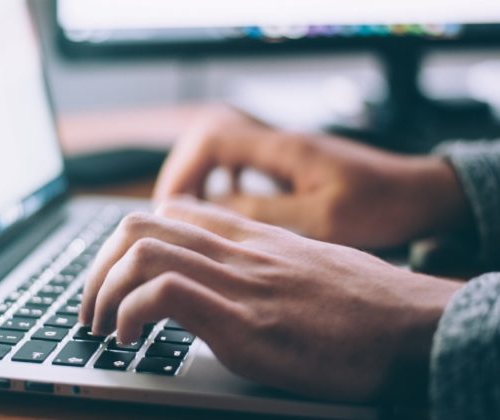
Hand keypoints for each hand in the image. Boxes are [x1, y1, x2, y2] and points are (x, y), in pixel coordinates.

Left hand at [80, 199, 460, 400]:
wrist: (410, 325)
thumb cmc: (362, 303)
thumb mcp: (304, 265)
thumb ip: (260, 263)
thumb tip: (229, 279)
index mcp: (248, 238)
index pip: (169, 212)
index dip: (126, 241)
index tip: (115, 275)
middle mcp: (236, 251)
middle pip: (139, 225)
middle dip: (98, 266)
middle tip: (91, 306)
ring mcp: (237, 282)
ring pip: (141, 251)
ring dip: (102, 290)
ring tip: (101, 326)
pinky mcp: (243, 322)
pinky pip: (164, 294)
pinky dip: (130, 313)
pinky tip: (130, 340)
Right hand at [153, 106, 469, 248]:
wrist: (419, 194)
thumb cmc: (380, 205)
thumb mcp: (322, 219)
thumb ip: (264, 213)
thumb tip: (211, 211)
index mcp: (283, 149)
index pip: (212, 139)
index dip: (183, 170)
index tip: (171, 207)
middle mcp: (279, 142)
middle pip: (209, 139)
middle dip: (184, 173)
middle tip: (172, 213)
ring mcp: (284, 152)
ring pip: (223, 151)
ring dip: (201, 178)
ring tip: (189, 214)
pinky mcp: (290, 165)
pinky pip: (242, 164)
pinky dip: (223, 183)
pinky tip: (224, 208)